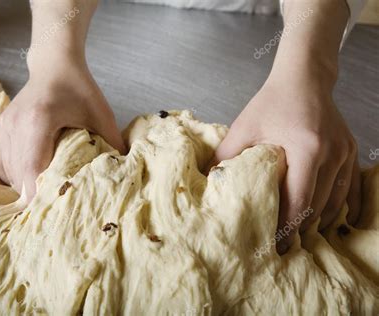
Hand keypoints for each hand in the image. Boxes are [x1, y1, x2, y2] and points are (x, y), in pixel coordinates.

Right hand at [0, 59, 124, 201]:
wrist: (54, 66)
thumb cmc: (80, 89)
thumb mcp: (101, 115)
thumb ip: (113, 144)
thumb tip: (123, 173)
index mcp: (39, 121)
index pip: (32, 169)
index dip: (39, 196)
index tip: (53, 212)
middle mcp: (15, 126)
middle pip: (19, 176)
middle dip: (35, 196)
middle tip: (54, 207)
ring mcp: (4, 128)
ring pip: (8, 173)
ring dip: (24, 187)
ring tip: (44, 193)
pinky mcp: (0, 129)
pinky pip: (1, 164)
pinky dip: (14, 176)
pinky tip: (30, 178)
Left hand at [210, 73, 360, 253]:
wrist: (304, 79)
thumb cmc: (272, 101)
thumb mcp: (244, 126)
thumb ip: (226, 155)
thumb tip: (211, 181)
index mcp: (306, 148)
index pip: (299, 200)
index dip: (287, 227)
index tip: (276, 245)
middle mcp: (331, 154)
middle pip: (318, 205)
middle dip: (300, 229)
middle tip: (284, 246)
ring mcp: (345, 153)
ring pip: (335, 201)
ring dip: (319, 221)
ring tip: (300, 236)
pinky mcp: (350, 151)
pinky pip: (351, 188)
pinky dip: (341, 207)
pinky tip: (331, 220)